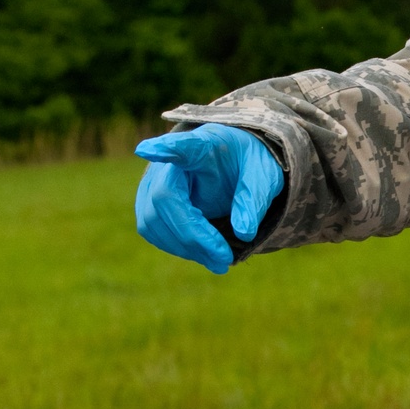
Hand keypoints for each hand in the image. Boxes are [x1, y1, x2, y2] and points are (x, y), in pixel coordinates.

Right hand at [134, 124, 283, 273]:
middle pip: (163, 198)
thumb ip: (254, 199)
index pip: (179, 147)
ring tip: (219, 262)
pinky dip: (178, 247)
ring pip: (152, 220)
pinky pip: (152, 230)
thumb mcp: (263, 175)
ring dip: (184, 247)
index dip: (163, 149)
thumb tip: (244, 234)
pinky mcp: (149, 202)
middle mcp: (169, 163)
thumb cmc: (246, 163)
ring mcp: (153, 182)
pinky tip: (203, 253)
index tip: (146, 149)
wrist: (233, 161)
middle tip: (225, 258)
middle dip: (193, 235)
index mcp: (201, 146)